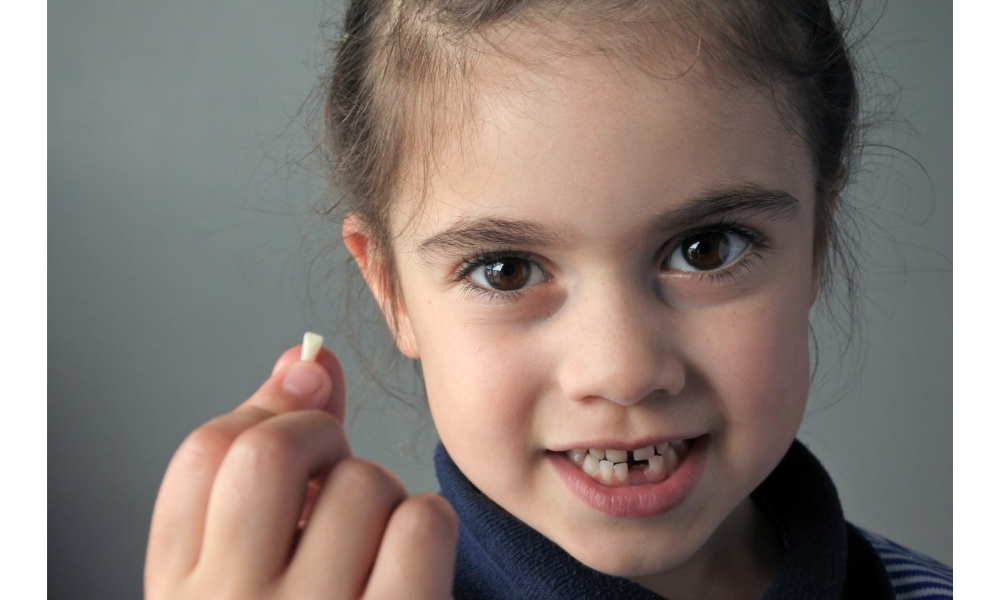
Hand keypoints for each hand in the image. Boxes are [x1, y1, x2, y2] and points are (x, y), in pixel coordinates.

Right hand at [145, 345, 457, 599]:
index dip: (267, 418)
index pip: (206, 453)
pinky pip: (422, 526)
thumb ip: (259, 473)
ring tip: (369, 547)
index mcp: (181, 596)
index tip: (301, 427)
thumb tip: (305, 361)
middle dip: (322, 442)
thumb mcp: (240, 579)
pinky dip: (429, 529)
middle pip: (275, 453)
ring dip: (383, 497)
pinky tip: (410, 568)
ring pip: (365, 484)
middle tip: (336, 478)